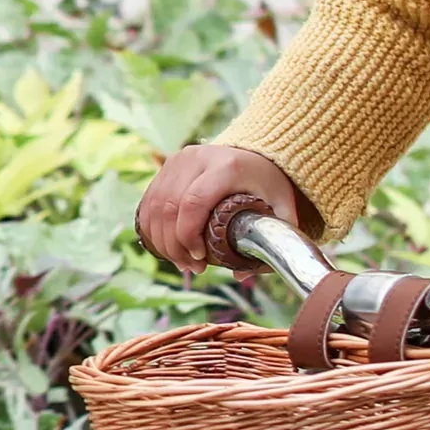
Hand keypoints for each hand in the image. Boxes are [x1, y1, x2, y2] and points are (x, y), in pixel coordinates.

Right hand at [135, 145, 300, 272]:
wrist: (255, 154)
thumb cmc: (267, 185)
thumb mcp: (280, 207)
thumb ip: (271, 239)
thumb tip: (241, 275)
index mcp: (227, 167)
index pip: (194, 202)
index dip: (189, 235)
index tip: (200, 258)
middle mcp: (198, 158)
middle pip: (170, 207)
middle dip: (175, 245)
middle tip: (192, 267)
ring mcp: (179, 160)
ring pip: (155, 205)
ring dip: (162, 240)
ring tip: (181, 261)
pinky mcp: (167, 165)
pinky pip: (149, 201)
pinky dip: (153, 228)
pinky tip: (166, 247)